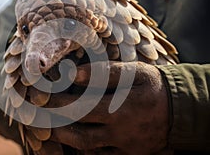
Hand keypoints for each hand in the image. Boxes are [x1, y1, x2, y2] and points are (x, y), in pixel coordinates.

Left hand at [47, 61, 170, 153]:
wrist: (178, 110)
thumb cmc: (153, 86)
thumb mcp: (133, 73)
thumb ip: (104, 73)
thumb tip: (74, 74)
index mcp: (118, 108)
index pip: (78, 106)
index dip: (57, 102)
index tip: (43, 96)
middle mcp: (118, 131)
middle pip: (78, 130)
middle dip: (55, 121)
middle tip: (40, 113)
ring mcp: (122, 145)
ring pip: (86, 146)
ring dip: (65, 137)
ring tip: (51, 127)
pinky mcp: (127, 153)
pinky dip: (85, 149)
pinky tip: (74, 140)